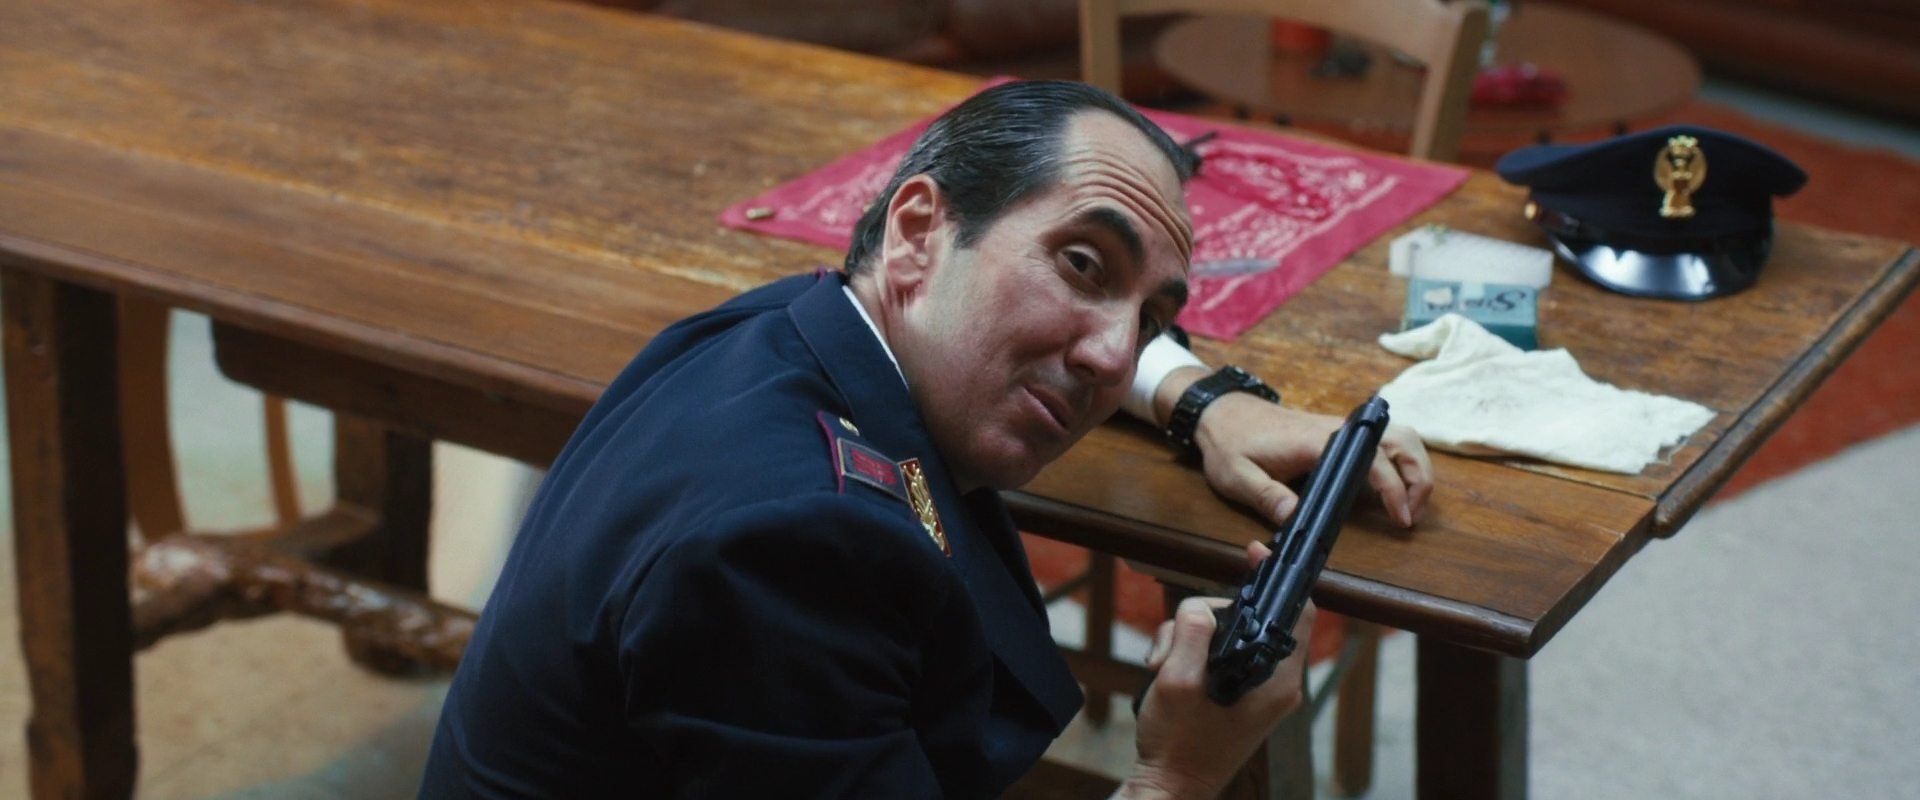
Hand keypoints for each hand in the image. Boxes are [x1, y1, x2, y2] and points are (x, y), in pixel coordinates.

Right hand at [1117, 543, 1310, 799]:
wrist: (1170, 786)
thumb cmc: (1177, 745)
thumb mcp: (1177, 681)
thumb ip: (1192, 634)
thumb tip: (1198, 608)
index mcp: (1278, 680)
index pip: (1300, 612)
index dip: (1279, 577)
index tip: (1254, 553)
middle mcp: (1276, 683)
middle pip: (1249, 617)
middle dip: (1204, 618)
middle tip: (1174, 643)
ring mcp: (1257, 690)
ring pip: (1225, 634)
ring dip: (1186, 640)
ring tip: (1162, 669)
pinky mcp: (1237, 694)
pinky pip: (1216, 655)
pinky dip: (1187, 656)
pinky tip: (1164, 675)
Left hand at [1194, 392, 1432, 527]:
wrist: (1221, 412)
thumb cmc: (1229, 443)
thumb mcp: (1237, 476)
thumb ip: (1266, 496)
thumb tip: (1296, 519)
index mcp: (1317, 441)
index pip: (1372, 460)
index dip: (1393, 489)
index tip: (1400, 518)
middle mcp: (1338, 429)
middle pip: (1401, 439)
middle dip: (1419, 477)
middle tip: (1411, 516)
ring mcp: (1341, 428)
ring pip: (1399, 436)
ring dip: (1415, 467)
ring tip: (1409, 505)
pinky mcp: (1339, 433)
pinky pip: (1383, 441)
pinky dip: (1401, 461)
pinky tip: (1393, 489)